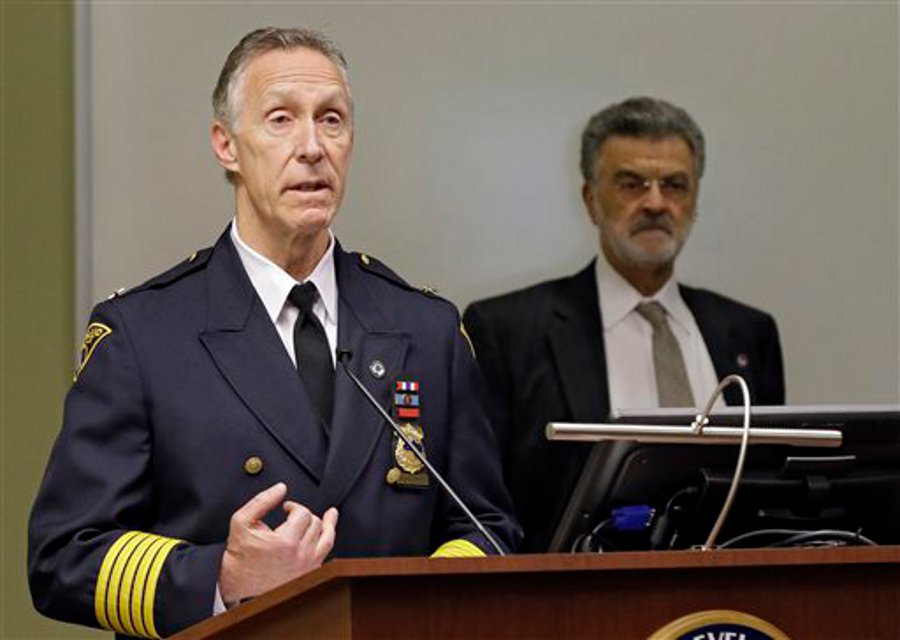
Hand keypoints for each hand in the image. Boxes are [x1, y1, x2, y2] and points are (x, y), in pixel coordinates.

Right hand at [218, 482, 338, 605]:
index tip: (286, 508)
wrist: (237, 584)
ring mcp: (307, 568)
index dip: (294, 506)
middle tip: (293, 515)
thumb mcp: (242, 521)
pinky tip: (326, 534)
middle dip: (305, 515)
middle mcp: (300, 556)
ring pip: (327, 539)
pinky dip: (326, 541)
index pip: (303, 513)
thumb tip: (280, 488)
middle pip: (315, 524)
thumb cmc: (239, 556)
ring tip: (331, 515)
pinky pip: (325, 555)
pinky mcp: (308, 576)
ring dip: (327, 525)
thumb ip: (262, 501)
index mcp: (286, 542)